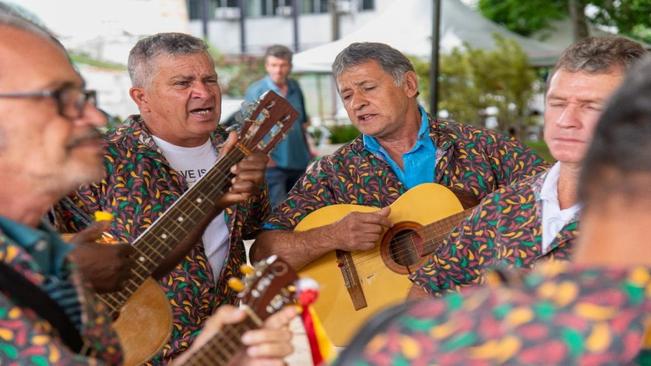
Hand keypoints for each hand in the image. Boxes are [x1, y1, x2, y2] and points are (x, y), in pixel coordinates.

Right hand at [68, 222, 134, 292]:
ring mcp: (118, 276)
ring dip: (122, 272)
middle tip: (112, 262)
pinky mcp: (113, 288)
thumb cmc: (72, 256)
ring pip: (128, 273)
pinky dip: (117, 283)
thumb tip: (107, 221)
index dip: (124, 249)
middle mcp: (120, 263)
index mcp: (116, 250)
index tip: (117, 251)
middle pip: (131, 261)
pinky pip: (122, 285)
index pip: (130, 249)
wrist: (64, 277)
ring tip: (111, 271)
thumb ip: (96, 229)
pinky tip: (108, 280)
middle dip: (124, 260)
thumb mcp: (82, 238)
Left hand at [174, 305, 295, 365]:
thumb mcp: (213, 326)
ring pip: (287, 348)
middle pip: (286, 333)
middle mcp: (266, 340)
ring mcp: (267, 355)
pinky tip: (256, 361)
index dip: (289, 314)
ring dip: (271, 347)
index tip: (292, 310)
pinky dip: (271, 361)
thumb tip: (242, 312)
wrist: (206, 364)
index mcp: (257, 326)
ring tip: (250, 352)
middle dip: (269, 334)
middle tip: (245, 338)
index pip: (280, 318)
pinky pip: (280, 363)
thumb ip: (225, 314)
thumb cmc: (210, 346)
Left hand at [217, 131, 268, 206]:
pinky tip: (231, 188)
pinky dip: (239, 187)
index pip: (263, 157)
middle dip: (245, 166)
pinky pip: (250, 187)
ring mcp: (255, 184)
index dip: (255, 157)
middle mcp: (257, 173)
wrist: (212, 190)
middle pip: (263, 166)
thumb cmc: (220, 173)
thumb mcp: (224, 157)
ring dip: (241, 177)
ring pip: (258, 176)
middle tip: (232, 169)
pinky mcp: (251, 194)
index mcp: (252, 163)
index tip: (243, 158)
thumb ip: (230, 146)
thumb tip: (234, 132)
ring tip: (231, 180)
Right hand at [331, 207, 391, 250]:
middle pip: (378, 229)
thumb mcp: (357, 215)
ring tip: (368, 235)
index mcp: (357, 217)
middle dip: (378, 229)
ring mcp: (356, 237)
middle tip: (373, 229)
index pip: (377, 218)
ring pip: (376, 238)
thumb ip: (374, 214)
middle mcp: (356, 227)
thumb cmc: (345, 224)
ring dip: (375, 237)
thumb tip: (388, 209)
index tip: (390, 224)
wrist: (332, 235)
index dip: (386, 221)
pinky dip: (371, 243)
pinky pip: (371, 245)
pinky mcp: (356, 245)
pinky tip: (365, 240)